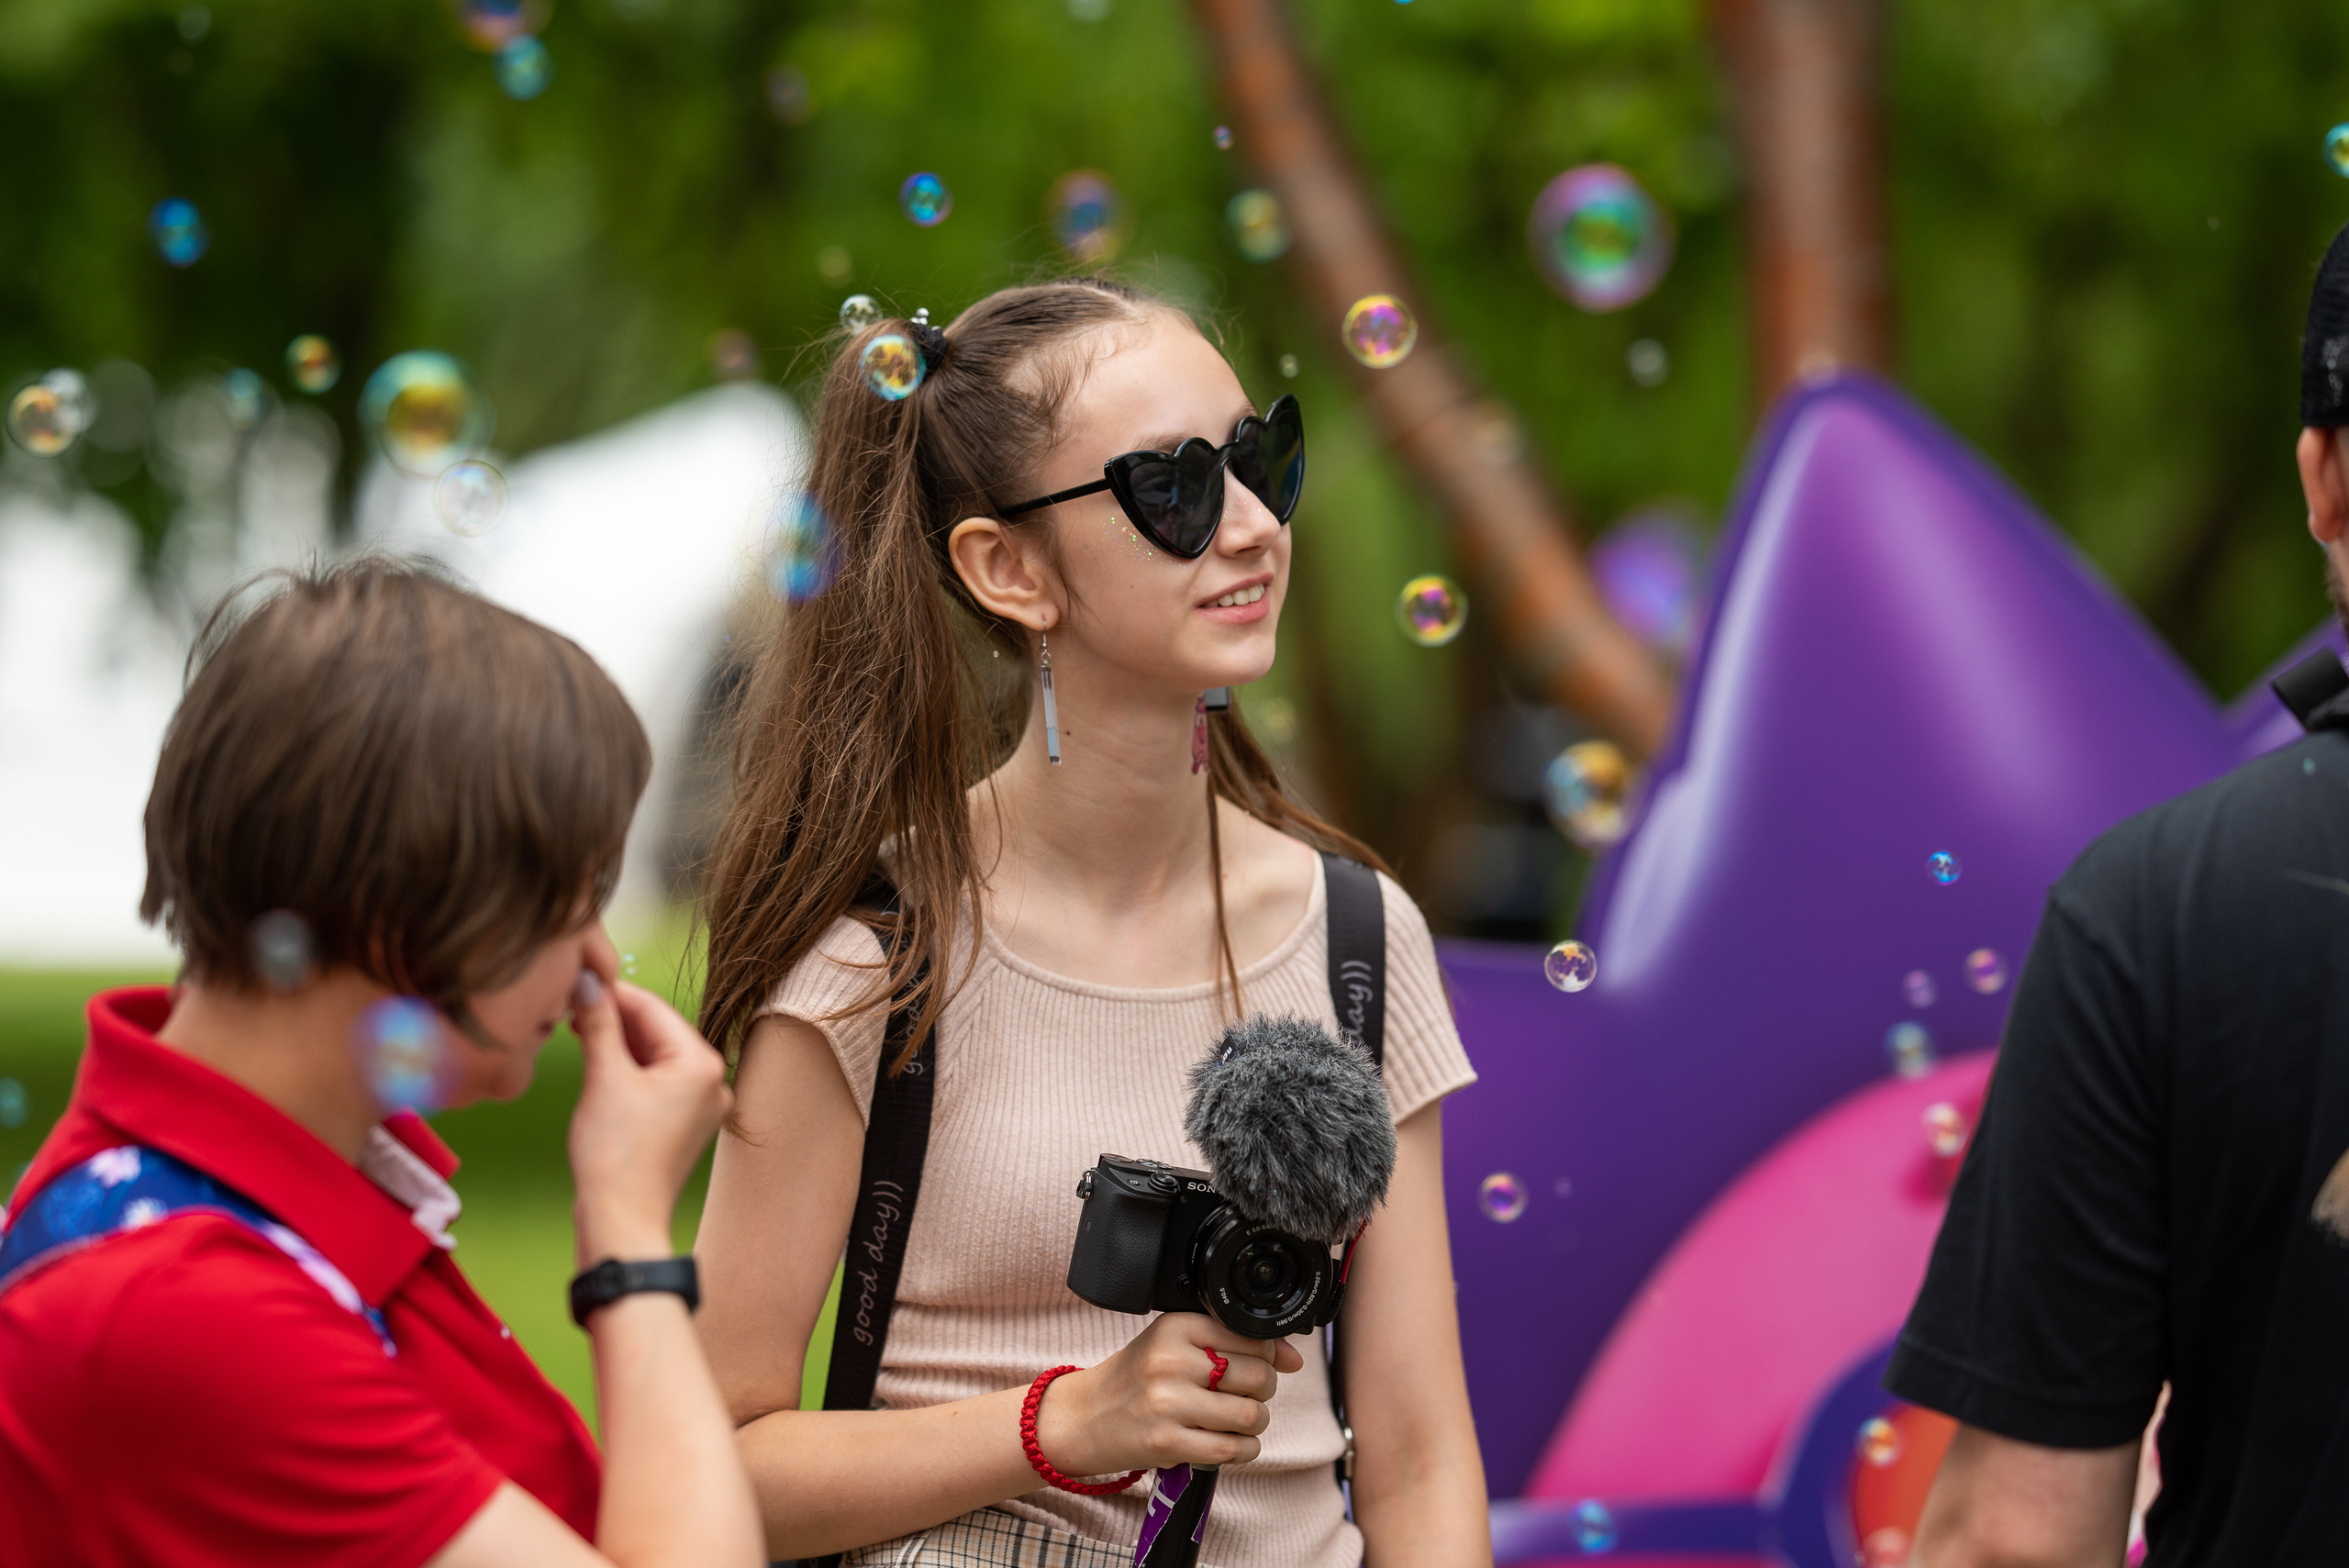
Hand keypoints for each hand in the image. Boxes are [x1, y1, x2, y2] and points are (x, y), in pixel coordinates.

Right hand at [568, 970, 731, 1267]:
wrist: (620, 1219)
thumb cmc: (616, 1154)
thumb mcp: (604, 1077)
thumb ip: (599, 1023)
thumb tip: (587, 982)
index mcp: (703, 1065)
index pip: (655, 1009)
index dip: (614, 991)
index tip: (580, 977)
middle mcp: (711, 1082)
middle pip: (657, 1032)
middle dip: (615, 1017)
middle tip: (573, 1003)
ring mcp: (699, 1106)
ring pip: (654, 1056)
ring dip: (618, 1042)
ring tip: (579, 1027)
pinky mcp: (681, 1125)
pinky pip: (654, 1082)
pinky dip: (627, 1069)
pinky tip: (597, 1059)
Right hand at [1031, 1312, 1305, 1478]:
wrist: (1084, 1418)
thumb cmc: (1136, 1379)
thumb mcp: (1175, 1346)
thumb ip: (1232, 1344)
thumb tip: (1293, 1358)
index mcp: (1176, 1327)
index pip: (1251, 1336)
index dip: (1269, 1355)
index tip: (1262, 1365)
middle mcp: (1172, 1361)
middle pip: (1259, 1377)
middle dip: (1263, 1392)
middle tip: (1244, 1395)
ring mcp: (1168, 1403)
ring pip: (1251, 1415)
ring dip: (1255, 1423)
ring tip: (1236, 1421)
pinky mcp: (1167, 1442)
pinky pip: (1232, 1448)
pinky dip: (1242, 1449)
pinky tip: (1227, 1442)